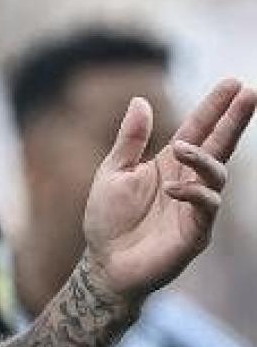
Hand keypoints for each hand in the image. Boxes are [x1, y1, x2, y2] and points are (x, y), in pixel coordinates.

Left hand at [83, 78, 255, 301]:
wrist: (104, 263)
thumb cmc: (108, 219)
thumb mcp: (113, 171)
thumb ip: (130, 139)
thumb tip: (140, 101)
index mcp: (168, 163)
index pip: (198, 130)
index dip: (215, 108)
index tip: (233, 84)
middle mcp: (188, 181)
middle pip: (219, 146)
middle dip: (234, 121)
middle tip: (250, 94)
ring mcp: (195, 207)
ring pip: (217, 174)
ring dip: (203, 157)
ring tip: (183, 148)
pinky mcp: (195, 232)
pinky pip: (207, 207)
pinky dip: (194, 193)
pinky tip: (173, 189)